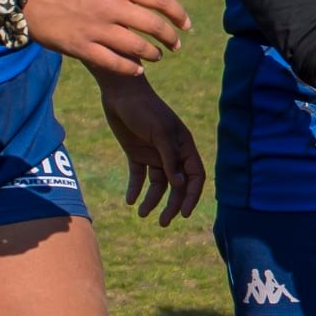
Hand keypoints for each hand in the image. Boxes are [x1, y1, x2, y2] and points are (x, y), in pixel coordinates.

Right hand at [23, 0, 189, 75]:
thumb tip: (150, 2)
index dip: (178, 14)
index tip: (185, 25)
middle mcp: (110, 6)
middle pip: (154, 25)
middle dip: (170, 38)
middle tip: (175, 45)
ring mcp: (97, 28)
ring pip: (138, 47)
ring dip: (153, 54)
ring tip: (157, 56)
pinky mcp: (82, 47)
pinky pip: (115, 63)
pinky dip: (132, 69)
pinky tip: (138, 70)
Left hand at [99, 74, 205, 225]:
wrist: (121, 92)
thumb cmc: (144, 109)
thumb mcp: (159, 132)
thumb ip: (170, 158)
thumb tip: (179, 185)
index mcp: (183, 145)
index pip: (195, 176)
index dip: (191, 196)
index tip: (182, 213)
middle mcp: (171, 152)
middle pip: (177, 185)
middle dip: (172, 204)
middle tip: (163, 222)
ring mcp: (154, 153)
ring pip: (158, 184)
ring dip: (153, 201)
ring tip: (141, 214)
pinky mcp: (136, 153)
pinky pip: (139, 176)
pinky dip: (136, 189)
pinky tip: (130, 200)